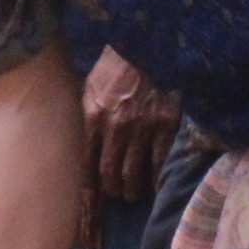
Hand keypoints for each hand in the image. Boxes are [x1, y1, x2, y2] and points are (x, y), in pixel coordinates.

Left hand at [82, 51, 177, 205]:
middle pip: (109, 174)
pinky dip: (156, 178)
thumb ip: (86, 112)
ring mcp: (142, 128)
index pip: (87, 163)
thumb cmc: (117, 65)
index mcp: (94, 116)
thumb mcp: (91, 85)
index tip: (93, 203)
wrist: (150, 45)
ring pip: (133, 174)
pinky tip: (155, 184)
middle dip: (112, 191)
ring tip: (134, 192)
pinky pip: (159, 162)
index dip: (90, 188)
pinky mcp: (166, 125)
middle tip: (117, 194)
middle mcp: (115, 127)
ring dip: (132, 189)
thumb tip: (82, 139)